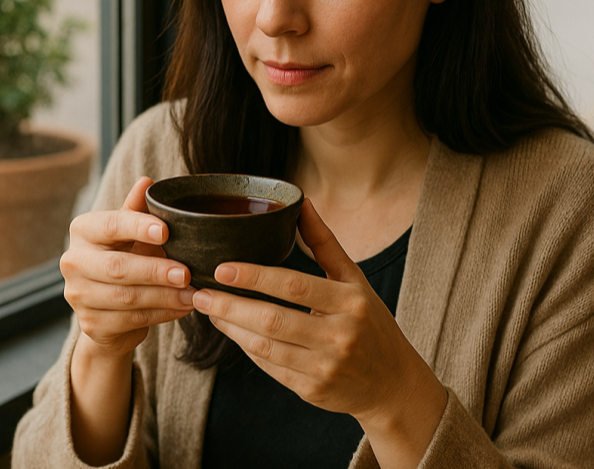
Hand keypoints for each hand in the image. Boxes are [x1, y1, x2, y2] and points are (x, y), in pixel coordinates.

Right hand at [60, 176, 195, 359]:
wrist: (108, 305)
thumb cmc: (125, 254)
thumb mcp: (130, 231)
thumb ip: (138, 209)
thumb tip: (147, 181)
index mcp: (83, 230)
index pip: (111, 225)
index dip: (139, 227)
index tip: (166, 231)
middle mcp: (73, 262)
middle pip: (117, 267)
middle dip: (156, 270)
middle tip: (187, 272)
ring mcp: (78, 296)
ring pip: (126, 297)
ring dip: (165, 296)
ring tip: (193, 294)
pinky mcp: (91, 324)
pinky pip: (131, 320)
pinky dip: (162, 314)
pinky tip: (183, 307)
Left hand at [191, 199, 445, 466]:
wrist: (393, 382)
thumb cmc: (369, 320)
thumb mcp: (354, 278)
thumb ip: (324, 242)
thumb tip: (301, 202)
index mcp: (349, 301)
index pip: (294, 285)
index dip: (255, 277)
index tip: (222, 268)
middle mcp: (339, 335)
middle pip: (273, 319)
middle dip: (230, 305)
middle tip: (200, 292)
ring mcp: (325, 367)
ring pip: (266, 347)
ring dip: (231, 328)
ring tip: (208, 309)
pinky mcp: (313, 391)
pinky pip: (271, 368)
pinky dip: (246, 349)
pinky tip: (231, 331)